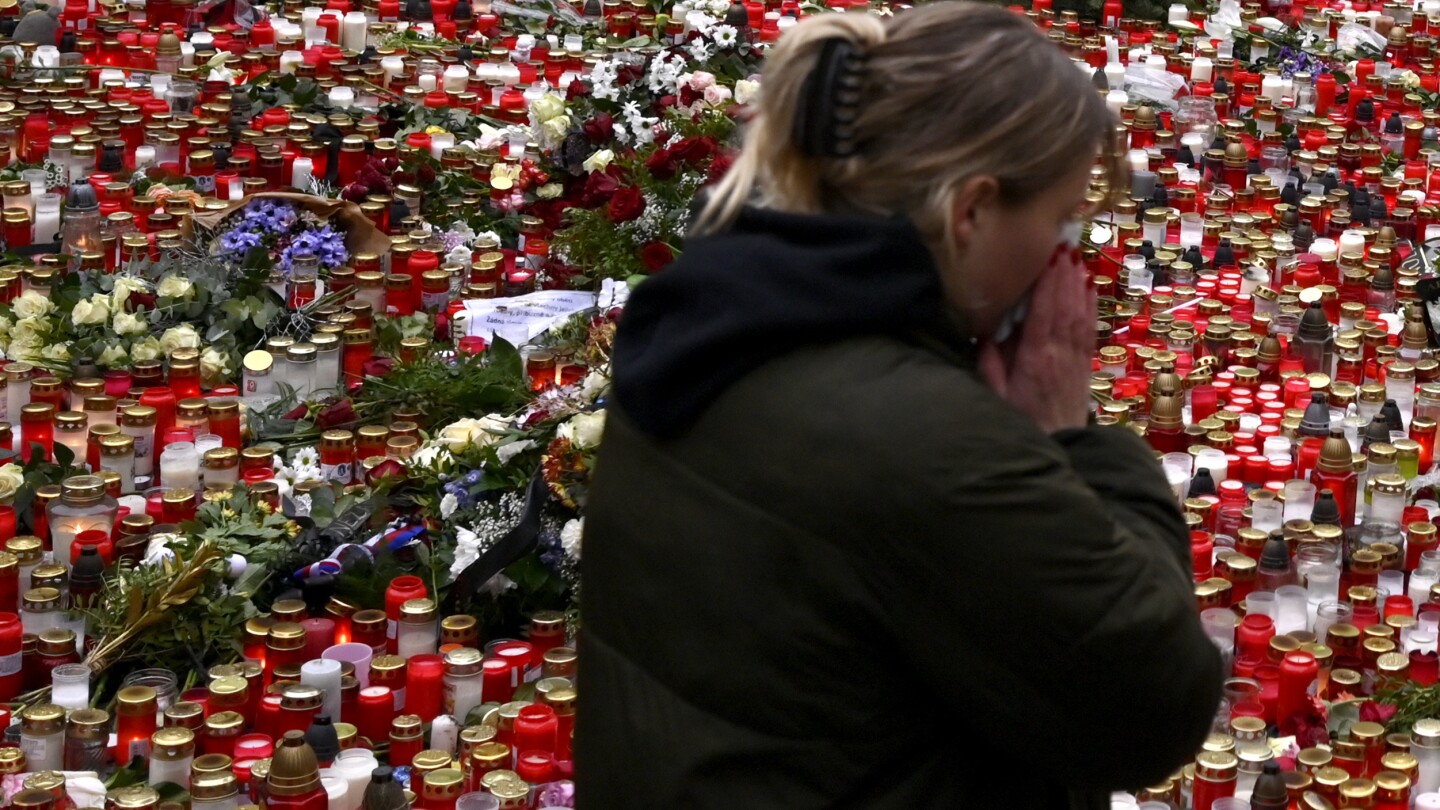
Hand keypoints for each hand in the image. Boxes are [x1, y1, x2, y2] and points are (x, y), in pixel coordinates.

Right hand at [978, 246, 1095, 433]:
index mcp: (1035, 359)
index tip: (1050, 258)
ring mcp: (1075, 359)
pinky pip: (1089, 330)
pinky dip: (1090, 306)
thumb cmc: (1019, 423)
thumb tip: (986, 331)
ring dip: (1078, 285)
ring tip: (1076, 259)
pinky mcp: (1084, 366)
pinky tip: (1089, 289)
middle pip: (1066, 307)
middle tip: (1064, 246)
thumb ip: (990, 362)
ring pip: (1080, 315)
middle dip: (1065, 275)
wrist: (1056, 449)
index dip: (1049, 283)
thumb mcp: (994, 396)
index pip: (1044, 313)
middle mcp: (1059, 354)